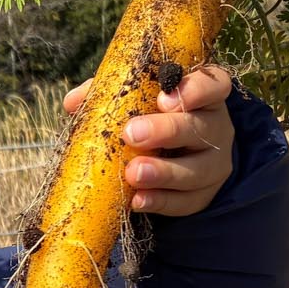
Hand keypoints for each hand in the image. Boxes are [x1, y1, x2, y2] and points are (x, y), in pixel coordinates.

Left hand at [62, 64, 235, 214]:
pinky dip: (160, 202)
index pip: (214, 85)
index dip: (195, 90)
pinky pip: (186, 201)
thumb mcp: (135, 98)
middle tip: (131, 134)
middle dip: (166, 131)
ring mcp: (213, 164)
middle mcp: (215, 127)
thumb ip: (109, 94)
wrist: (174, 156)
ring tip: (133, 173)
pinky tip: (137, 200)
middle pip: (200, 128)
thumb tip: (73, 102)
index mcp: (203, 95)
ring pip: (196, 170)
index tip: (164, 98)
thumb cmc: (151, 116)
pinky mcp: (204, 195)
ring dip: (163, 172)